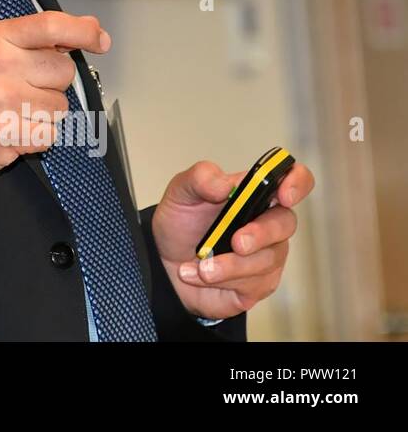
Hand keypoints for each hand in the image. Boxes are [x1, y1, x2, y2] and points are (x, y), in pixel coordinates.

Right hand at [0, 11, 109, 178]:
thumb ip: (40, 37)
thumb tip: (91, 29)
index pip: (51, 26)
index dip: (82, 31)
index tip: (99, 39)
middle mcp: (1, 65)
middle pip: (64, 72)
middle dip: (52, 83)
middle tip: (23, 87)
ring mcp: (4, 101)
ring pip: (61, 107)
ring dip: (45, 113)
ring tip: (16, 110)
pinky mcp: (9, 134)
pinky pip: (50, 134)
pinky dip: (38, 136)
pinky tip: (15, 128)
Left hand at [150, 159, 314, 320]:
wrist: (164, 260)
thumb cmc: (182, 222)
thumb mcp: (181, 191)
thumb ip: (200, 178)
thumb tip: (225, 184)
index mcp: (254, 192)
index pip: (293, 178)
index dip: (297, 182)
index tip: (283, 195)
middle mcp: (268, 222)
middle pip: (286, 223)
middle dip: (260, 234)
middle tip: (236, 243)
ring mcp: (267, 254)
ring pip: (266, 259)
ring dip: (230, 264)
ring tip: (201, 266)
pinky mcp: (260, 283)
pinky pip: (252, 284)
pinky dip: (222, 279)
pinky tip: (197, 274)